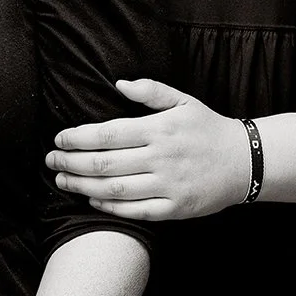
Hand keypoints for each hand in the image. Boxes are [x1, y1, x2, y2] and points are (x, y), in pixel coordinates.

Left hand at [45, 78, 251, 218]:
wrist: (245, 162)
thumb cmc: (208, 129)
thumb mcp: (183, 101)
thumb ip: (151, 91)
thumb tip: (118, 84)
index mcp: (159, 129)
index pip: (108, 134)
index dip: (78, 138)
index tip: (58, 139)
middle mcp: (161, 157)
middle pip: (105, 163)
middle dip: (71, 162)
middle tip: (50, 161)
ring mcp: (169, 185)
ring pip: (116, 189)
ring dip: (83, 186)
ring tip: (63, 181)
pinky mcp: (176, 208)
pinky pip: (136, 211)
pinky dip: (111, 207)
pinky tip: (92, 200)